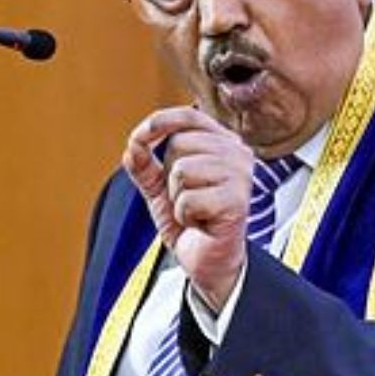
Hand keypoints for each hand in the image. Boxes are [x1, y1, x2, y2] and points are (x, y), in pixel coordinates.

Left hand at [123, 107, 254, 311]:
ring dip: (177, 198)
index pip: (189, 116)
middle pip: (179, 144)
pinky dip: (185, 216)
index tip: (140, 136)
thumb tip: (133, 144)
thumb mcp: (158, 188)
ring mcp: (240, 176)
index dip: (159, 121)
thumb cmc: (190, 220)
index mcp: (221, 143)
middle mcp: (237, 154)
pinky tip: (201, 222)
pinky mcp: (237, 201)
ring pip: (182, 171)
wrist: (207, 259)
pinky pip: (188, 199)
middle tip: (187, 196)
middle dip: (170, 176)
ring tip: (194, 210)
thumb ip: (143, 164)